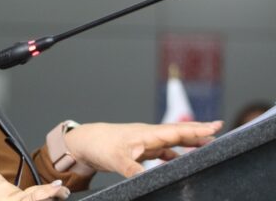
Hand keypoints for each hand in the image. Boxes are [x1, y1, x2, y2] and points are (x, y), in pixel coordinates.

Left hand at [0, 171, 69, 200]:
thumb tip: (30, 197)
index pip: (36, 196)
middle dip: (24, 200)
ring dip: (4, 198)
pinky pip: (0, 183)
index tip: (62, 190)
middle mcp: (8, 191)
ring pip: (10, 190)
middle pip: (25, 194)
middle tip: (26, 198)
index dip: (52, 192)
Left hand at [63, 121, 222, 176]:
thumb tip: (148, 180)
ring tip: (208, 145)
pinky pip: (164, 152)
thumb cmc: (100, 145)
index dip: (197, 130)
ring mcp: (146, 142)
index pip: (176, 131)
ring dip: (189, 143)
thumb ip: (133, 169)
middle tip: (220, 129)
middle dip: (199, 131)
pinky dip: (175, 155)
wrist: (85, 141)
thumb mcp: (116, 159)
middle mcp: (149, 135)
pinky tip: (183, 161)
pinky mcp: (141, 149)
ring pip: (173, 142)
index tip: (216, 125)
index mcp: (147, 134)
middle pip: (178, 133)